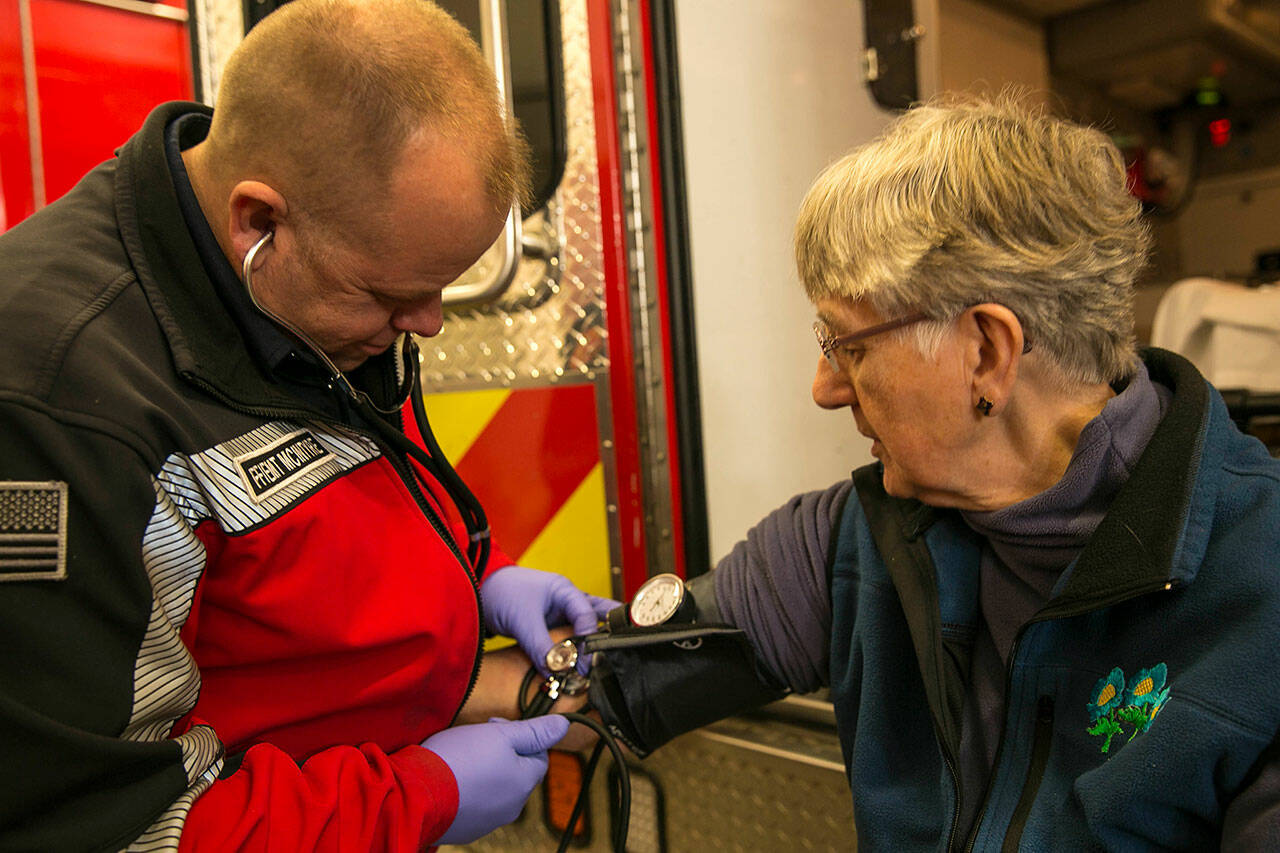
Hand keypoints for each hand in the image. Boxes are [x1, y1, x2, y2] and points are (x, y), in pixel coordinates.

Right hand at [425, 715, 570, 843]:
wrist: (415, 795)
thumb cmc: (457, 760)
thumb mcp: (500, 735)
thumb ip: (535, 731)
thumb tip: (563, 725)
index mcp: (524, 783)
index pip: (539, 756)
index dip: (521, 737)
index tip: (496, 727)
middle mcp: (511, 807)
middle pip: (518, 773)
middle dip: (503, 753)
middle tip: (477, 740)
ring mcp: (488, 821)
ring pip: (497, 789)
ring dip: (486, 771)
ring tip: (460, 758)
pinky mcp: (466, 828)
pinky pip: (476, 804)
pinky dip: (468, 790)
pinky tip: (451, 778)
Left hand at [481, 566, 617, 672]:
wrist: (478, 591)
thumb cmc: (501, 592)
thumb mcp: (522, 621)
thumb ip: (540, 646)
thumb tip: (555, 672)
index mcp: (565, 591)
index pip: (587, 616)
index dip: (589, 641)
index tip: (584, 665)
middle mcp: (566, 601)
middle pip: (596, 618)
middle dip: (605, 637)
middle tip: (612, 659)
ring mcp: (558, 614)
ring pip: (583, 630)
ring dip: (588, 647)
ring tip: (600, 665)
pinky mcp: (548, 627)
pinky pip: (566, 640)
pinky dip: (571, 652)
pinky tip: (576, 667)